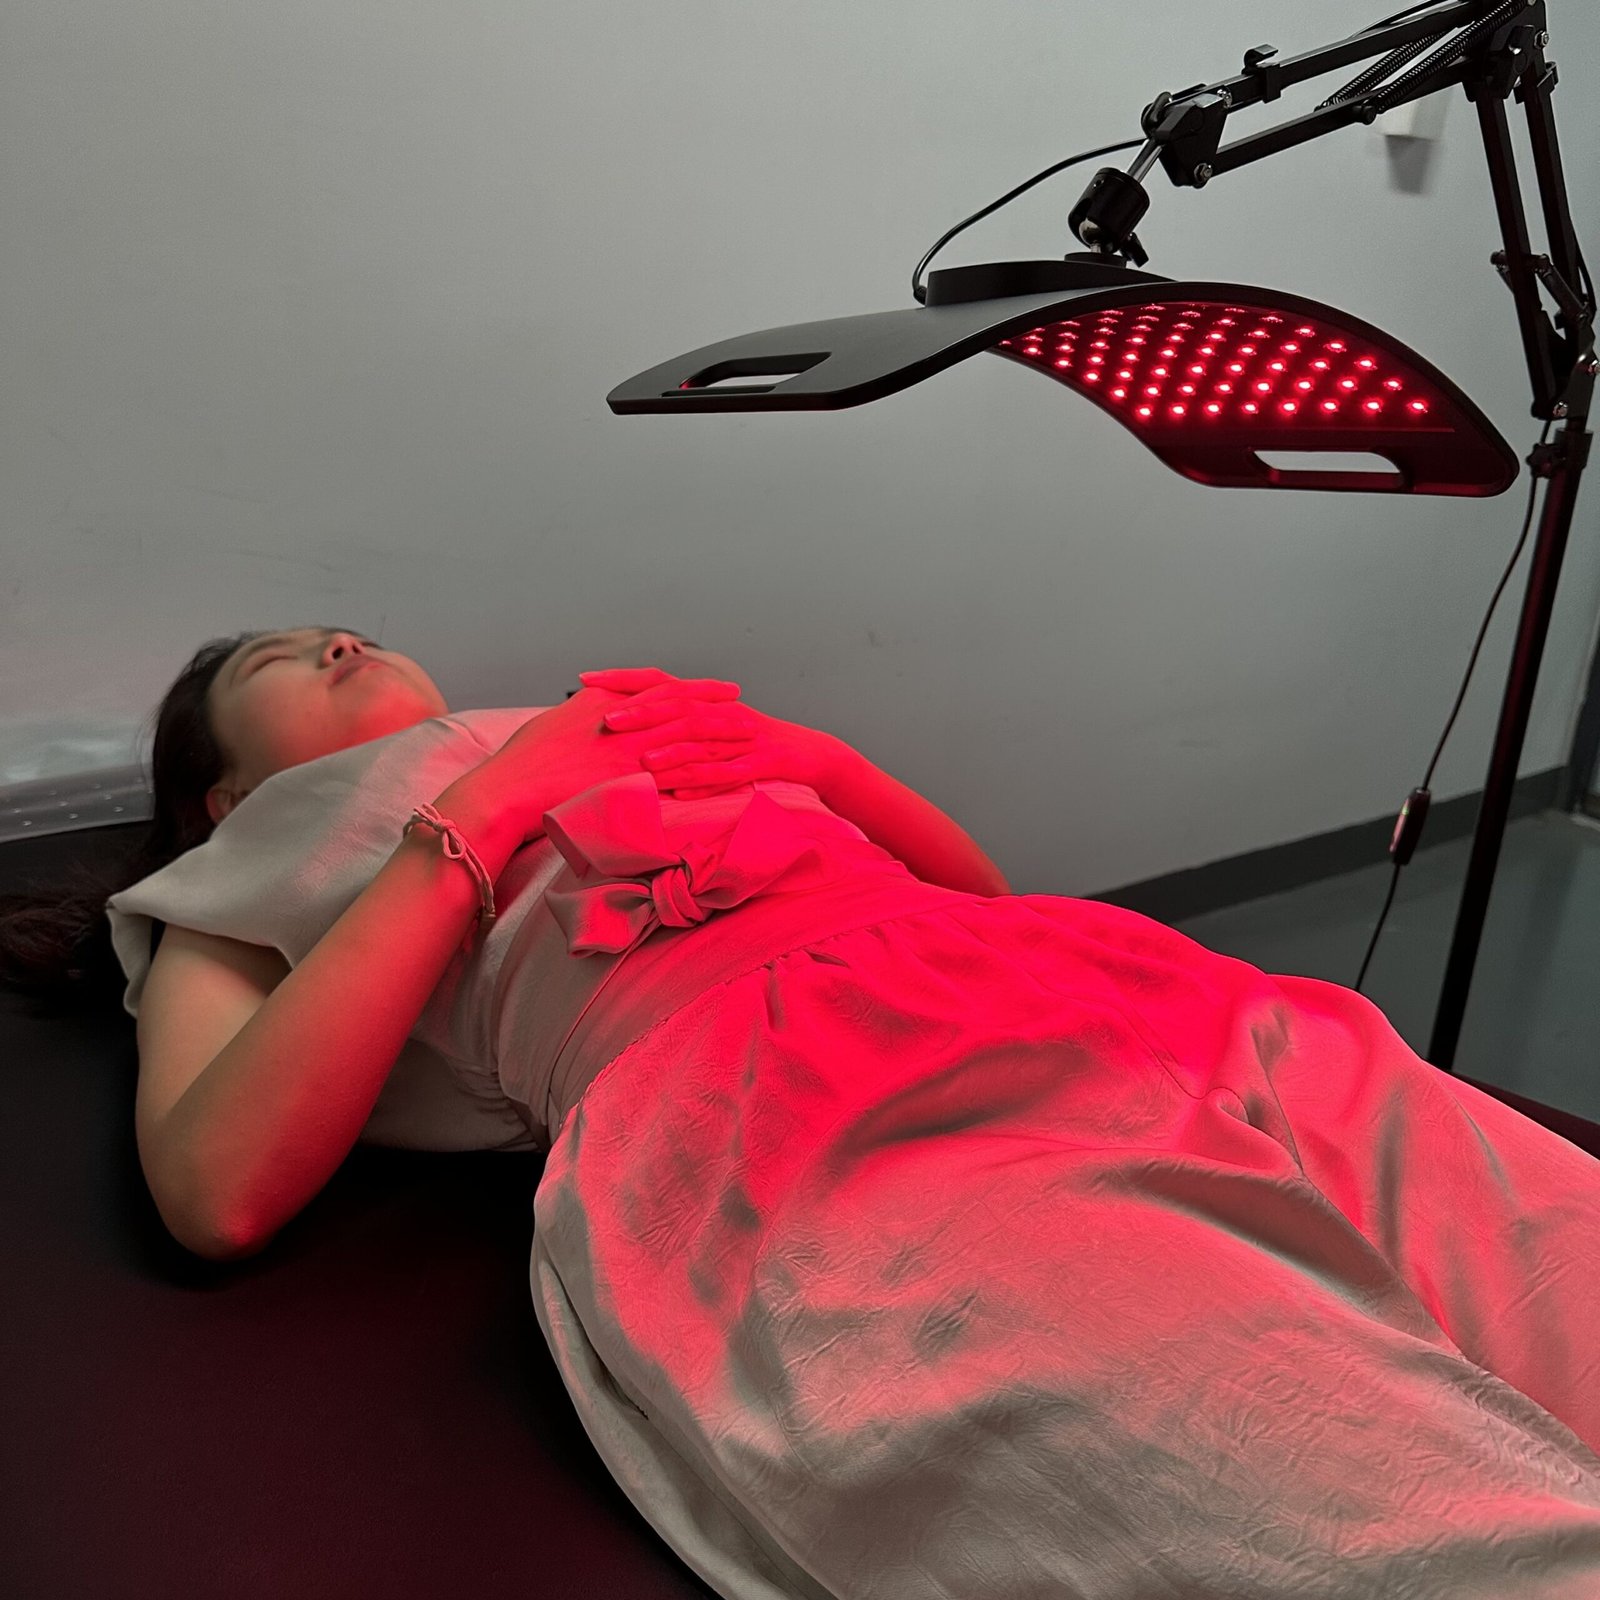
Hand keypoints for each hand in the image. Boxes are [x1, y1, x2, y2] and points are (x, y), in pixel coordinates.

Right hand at [471, 671, 745, 845]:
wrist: (512, 787)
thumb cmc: (526, 758)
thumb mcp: (559, 721)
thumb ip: (588, 712)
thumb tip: (600, 709)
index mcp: (607, 701)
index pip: (661, 688)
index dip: (693, 688)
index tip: (718, 689)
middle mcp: (623, 719)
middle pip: (682, 707)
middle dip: (715, 705)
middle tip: (742, 703)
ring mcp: (629, 748)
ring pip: (686, 737)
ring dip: (718, 736)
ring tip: (746, 735)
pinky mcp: (631, 779)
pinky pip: (676, 774)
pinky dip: (702, 773)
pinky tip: (724, 776)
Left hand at [579, 666, 834, 799]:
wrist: (810, 753)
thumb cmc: (752, 744)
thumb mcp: (711, 728)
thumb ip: (672, 724)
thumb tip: (622, 724)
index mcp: (707, 700)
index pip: (660, 681)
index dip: (624, 679)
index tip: (587, 679)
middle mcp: (723, 712)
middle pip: (679, 706)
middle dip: (643, 713)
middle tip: (607, 721)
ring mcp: (744, 737)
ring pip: (705, 740)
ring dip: (673, 749)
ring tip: (643, 760)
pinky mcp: (763, 762)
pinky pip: (731, 774)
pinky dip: (706, 782)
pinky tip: (682, 793)